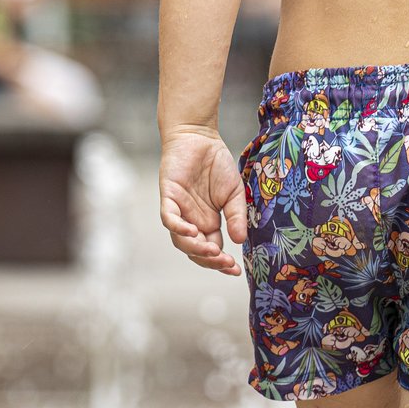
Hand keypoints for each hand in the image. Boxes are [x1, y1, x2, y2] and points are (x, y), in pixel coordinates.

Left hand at [159, 126, 247, 275]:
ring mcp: (179, 211)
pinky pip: (169, 219)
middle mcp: (192, 221)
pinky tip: (191, 232)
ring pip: (180, 240)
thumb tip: (240, 241)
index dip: (221, 263)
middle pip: (195, 251)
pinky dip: (178, 228)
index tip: (236, 270)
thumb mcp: (235, 193)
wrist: (200, 137)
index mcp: (208, 223)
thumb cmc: (217, 164)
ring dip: (195, 249)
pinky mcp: (168, 197)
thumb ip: (237, 216)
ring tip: (212, 251)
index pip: (212, 251)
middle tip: (225, 262)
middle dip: (209, 260)